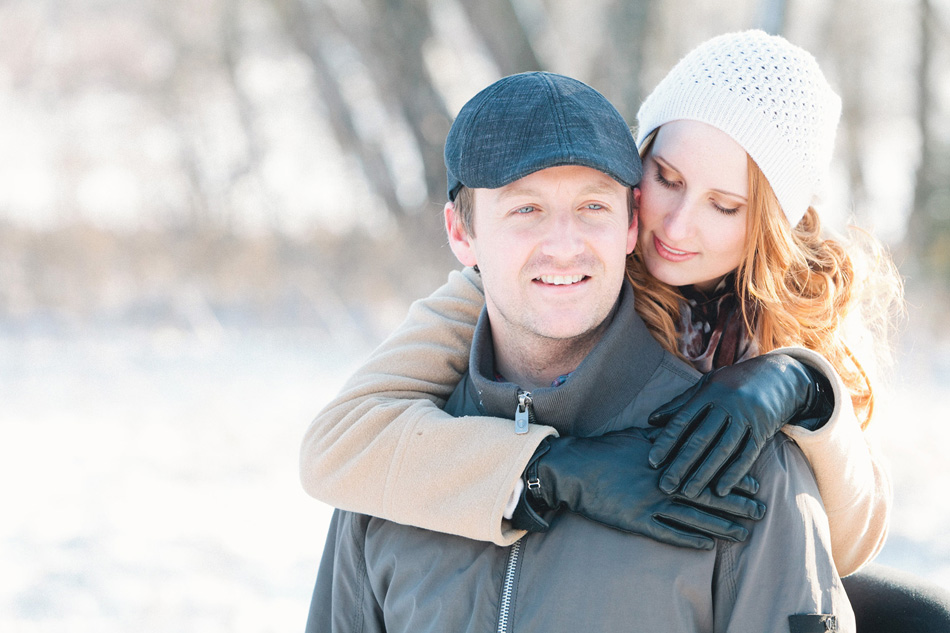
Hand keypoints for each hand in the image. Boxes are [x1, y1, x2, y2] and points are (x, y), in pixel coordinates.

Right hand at [511, 427, 765, 549]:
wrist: (573, 468)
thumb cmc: (604, 450)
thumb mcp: (637, 437)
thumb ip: (664, 439)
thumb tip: (684, 433)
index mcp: (666, 459)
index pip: (708, 468)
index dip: (732, 477)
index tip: (755, 483)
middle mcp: (663, 481)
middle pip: (708, 494)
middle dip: (737, 504)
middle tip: (761, 510)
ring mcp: (650, 503)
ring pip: (694, 518)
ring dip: (721, 526)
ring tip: (743, 533)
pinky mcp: (636, 521)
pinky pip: (668, 534)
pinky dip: (689, 540)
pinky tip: (707, 546)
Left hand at [648, 353, 832, 497]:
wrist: (778, 375)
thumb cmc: (733, 382)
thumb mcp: (706, 385)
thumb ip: (680, 404)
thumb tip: (651, 420)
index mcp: (708, 393)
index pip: (683, 420)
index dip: (666, 441)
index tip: (652, 461)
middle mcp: (726, 405)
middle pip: (700, 438)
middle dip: (681, 464)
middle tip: (665, 485)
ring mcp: (746, 418)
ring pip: (722, 450)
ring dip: (704, 473)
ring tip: (688, 493)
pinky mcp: (763, 431)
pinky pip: (747, 455)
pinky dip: (734, 474)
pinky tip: (720, 491)